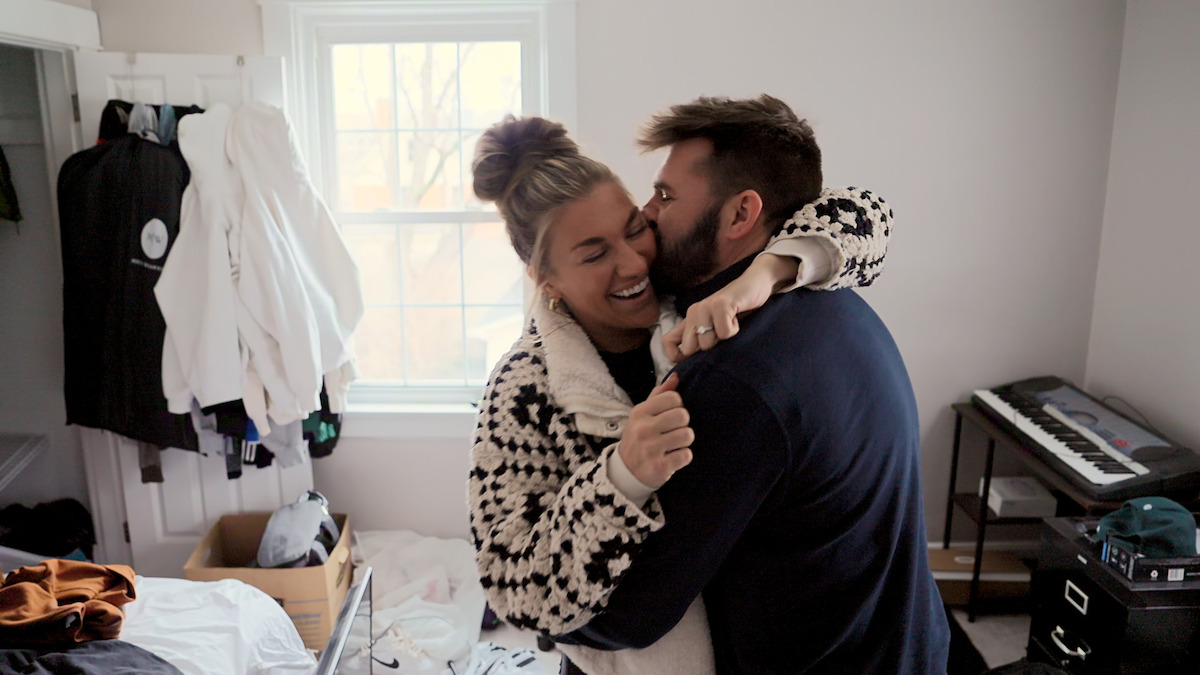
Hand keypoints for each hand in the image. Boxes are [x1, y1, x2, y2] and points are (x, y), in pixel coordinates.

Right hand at [618, 373, 693, 488]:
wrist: (626, 471)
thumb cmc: (639, 437)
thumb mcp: (643, 414)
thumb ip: (660, 394)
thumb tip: (676, 376)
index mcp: (640, 412)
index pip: (673, 398)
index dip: (678, 406)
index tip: (670, 415)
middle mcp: (643, 429)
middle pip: (683, 415)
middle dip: (683, 424)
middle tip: (674, 431)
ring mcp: (651, 449)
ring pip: (688, 435)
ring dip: (685, 441)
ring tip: (674, 444)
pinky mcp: (660, 467)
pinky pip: (687, 455)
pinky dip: (683, 457)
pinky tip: (672, 457)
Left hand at [662, 254, 796, 361]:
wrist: (755, 284)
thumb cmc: (738, 310)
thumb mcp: (716, 326)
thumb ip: (704, 340)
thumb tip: (695, 364)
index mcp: (690, 319)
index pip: (667, 342)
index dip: (676, 356)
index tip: (695, 360)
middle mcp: (694, 312)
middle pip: (690, 348)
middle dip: (708, 349)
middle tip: (721, 335)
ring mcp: (705, 307)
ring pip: (707, 343)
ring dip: (724, 339)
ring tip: (730, 323)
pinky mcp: (720, 304)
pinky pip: (724, 333)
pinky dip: (734, 331)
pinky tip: (736, 318)